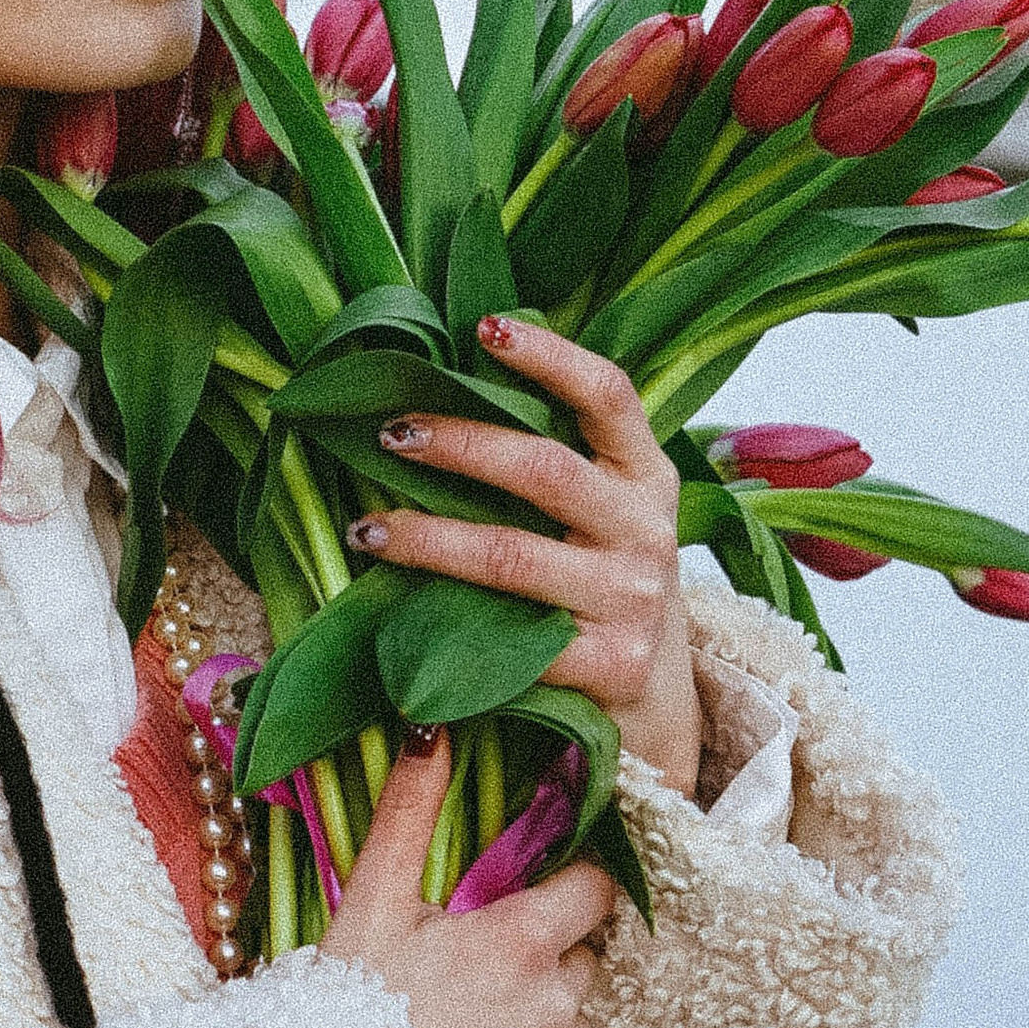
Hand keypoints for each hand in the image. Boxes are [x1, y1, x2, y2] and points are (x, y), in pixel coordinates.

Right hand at [319, 733, 612, 1027]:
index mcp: (522, 941)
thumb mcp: (373, 898)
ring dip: (535, 1020)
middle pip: (581, 960)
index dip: (571, 885)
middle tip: (475, 965)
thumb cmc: (348, 1002)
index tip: (540, 889)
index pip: (595, 889)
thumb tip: (432, 727)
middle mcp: (555, 1005)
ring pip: (569, 1027)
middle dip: (545, 956)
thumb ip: (411, 810)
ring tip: (463, 1025)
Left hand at [346, 317, 701, 800]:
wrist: (659, 699)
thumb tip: (442, 387)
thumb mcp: (604, 512)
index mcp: (646, 475)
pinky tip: (400, 614)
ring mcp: (632, 600)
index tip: (485, 328)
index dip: (551, 357)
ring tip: (368, 526)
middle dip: (458, 444)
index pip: (609, 396)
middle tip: (389, 434)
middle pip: (544, 469)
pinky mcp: (611, 666)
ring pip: (513, 556)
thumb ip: (553, 457)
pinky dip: (449, 624)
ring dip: (429, 538)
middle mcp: (647, 531)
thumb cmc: (602, 581)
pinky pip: (515, 640)